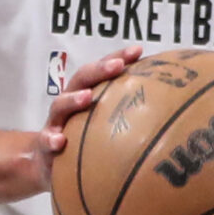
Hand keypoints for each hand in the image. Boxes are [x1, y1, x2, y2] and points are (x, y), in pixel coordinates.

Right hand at [27, 46, 143, 189]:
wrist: (46, 164)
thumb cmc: (83, 141)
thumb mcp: (104, 127)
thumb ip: (126, 116)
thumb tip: (168, 112)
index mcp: (86, 95)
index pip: (102, 71)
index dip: (118, 58)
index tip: (138, 50)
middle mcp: (69, 104)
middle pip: (81, 79)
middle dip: (99, 70)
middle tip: (117, 66)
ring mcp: (55, 123)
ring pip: (60, 105)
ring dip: (73, 99)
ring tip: (87, 97)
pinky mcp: (44, 146)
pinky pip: (45, 141)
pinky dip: (50, 139)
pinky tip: (59, 141)